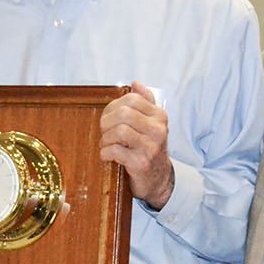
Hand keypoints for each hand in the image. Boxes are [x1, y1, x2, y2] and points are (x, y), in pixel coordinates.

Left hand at [100, 81, 173, 209]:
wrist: (159, 180)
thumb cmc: (150, 149)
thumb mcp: (152, 124)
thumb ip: (146, 102)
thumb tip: (136, 84)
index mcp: (159, 116)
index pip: (131, 99)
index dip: (113, 106)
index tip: (109, 117)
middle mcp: (158, 130)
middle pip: (124, 113)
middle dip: (107, 121)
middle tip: (105, 131)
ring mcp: (151, 147)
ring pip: (119, 131)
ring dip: (106, 139)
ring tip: (106, 144)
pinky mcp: (141, 164)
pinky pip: (115, 151)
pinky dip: (105, 153)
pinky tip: (107, 156)